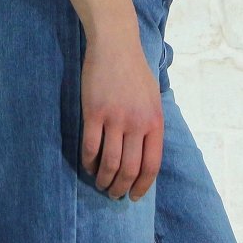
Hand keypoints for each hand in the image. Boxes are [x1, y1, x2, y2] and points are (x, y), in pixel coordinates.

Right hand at [80, 30, 162, 201]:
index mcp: (155, 122)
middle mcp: (137, 123)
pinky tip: (88, 165)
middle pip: (129, 169)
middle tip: (113, 195)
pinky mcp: (94, 112)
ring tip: (100, 184)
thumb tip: (146, 154)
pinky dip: (88, 162)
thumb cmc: (135, 71)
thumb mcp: (154, 98)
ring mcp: (115, 118)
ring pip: (109, 163)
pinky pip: (90, 147)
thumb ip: (151, 125)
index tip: (135, 197)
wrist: (115, 45)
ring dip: (103, 179)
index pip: (151, 166)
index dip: (142, 186)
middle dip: (121, 188)